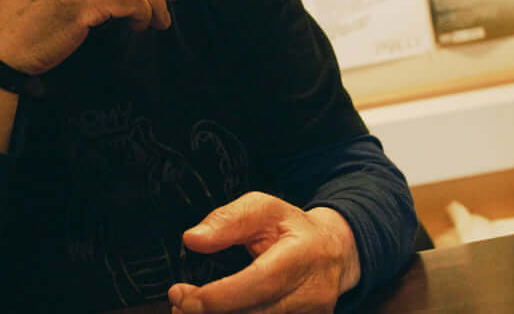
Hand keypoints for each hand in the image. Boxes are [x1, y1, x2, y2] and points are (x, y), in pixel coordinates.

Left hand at [169, 192, 360, 313]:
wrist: (334, 253)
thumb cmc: (293, 229)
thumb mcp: (263, 209)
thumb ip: (227, 220)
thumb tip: (192, 239)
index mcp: (302, 256)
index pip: (260, 283)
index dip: (220, 296)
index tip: (184, 296)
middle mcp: (311, 294)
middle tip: (179, 304)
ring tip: (191, 311)